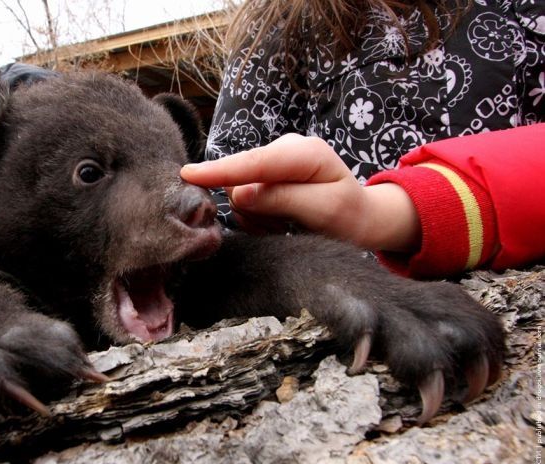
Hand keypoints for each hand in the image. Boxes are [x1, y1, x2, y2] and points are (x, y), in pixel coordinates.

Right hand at [182, 134, 420, 251]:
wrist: (361, 217)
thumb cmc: (349, 215)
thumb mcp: (322, 210)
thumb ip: (281, 199)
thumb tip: (240, 193)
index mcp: (304, 152)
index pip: (255, 162)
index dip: (221, 170)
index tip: (188, 174)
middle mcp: (284, 149)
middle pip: (241, 179)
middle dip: (252, 208)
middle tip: (278, 226)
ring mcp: (274, 161)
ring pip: (240, 192)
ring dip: (256, 215)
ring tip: (283, 223)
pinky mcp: (267, 175)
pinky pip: (244, 199)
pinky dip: (257, 215)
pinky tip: (278, 220)